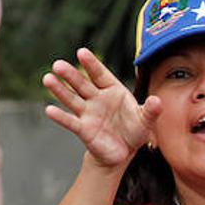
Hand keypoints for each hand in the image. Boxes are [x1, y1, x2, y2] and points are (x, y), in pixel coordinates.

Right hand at [42, 48, 161, 167]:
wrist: (123, 152)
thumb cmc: (134, 130)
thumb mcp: (145, 120)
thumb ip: (150, 110)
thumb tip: (157, 100)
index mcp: (112, 90)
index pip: (100, 74)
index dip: (91, 64)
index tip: (81, 52)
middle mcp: (97, 98)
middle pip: (82, 84)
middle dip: (70, 74)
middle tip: (58, 65)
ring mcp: (88, 113)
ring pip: (71, 99)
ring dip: (59, 90)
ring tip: (47, 79)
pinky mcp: (83, 129)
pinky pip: (70, 121)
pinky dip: (60, 116)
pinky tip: (49, 110)